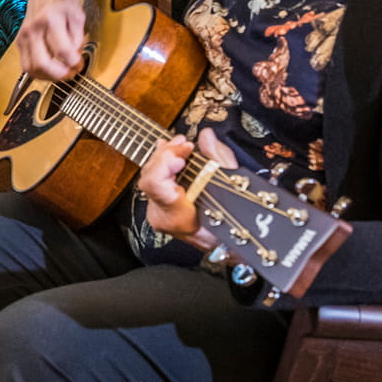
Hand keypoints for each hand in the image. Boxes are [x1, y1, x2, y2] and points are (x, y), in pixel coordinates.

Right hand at [16, 0, 86, 79]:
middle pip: (42, 63)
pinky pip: (25, 65)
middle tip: (70, 73)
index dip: (73, 62)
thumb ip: (78, 38)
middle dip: (58, 74)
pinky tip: (49, 69)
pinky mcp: (19, 42)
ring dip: (47, 76)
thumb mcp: (78, 16)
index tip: (79, 63)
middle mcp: (33, 28)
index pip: (62, 50)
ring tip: (60, 73)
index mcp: (50, 19)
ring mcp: (23, 36)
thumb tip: (74, 57)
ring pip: (31, 68)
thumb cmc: (62, 1)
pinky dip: (38, 72)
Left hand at [139, 127, 238, 249]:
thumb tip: (206, 137)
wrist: (225, 245)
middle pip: (150, 176)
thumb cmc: (232, 225)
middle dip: (167, 154)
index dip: (164, 163)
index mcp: (177, 217)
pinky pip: (153, 180)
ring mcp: (156, 211)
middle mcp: (162, 215)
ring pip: (149, 176)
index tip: (182, 153)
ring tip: (182, 144)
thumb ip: (218, 161)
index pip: (155, 186)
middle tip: (186, 143)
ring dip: (164, 155)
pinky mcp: (157, 205)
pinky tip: (172, 152)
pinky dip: (163, 163)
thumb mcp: (233, 191)